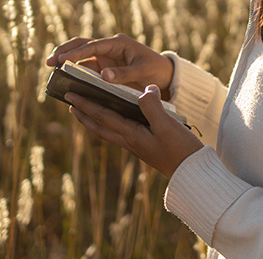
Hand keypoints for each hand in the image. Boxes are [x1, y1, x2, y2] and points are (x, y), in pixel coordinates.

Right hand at [47, 35, 174, 99]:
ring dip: (66, 60)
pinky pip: (86, 68)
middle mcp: (109, 47)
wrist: (164, 75)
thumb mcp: (143, 71)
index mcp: (118, 43)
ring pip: (81, 55)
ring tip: (51, 68)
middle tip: (49, 61)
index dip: (77, 52)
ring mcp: (105, 57)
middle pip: (82, 45)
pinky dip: (75, 71)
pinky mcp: (104, 67)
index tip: (63, 59)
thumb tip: (103, 75)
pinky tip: (64, 78)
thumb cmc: (156, 70)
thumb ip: (124, 73)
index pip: (93, 45)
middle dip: (65, 51)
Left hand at [66, 85, 202, 177]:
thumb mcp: (167, 126)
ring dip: (95, 121)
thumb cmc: (180, 150)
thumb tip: (144, 89)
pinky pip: (121, 133)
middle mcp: (130, 141)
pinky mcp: (146, 146)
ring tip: (86, 112)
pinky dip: (112, 125)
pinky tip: (117, 120)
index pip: (103, 116)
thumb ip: (153, 106)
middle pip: (100, 126)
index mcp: (131, 135)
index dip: (86, 104)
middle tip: (70, 104)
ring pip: (109, 131)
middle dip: (84, 114)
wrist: (192, 173)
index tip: (70, 95)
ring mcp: (137, 145)